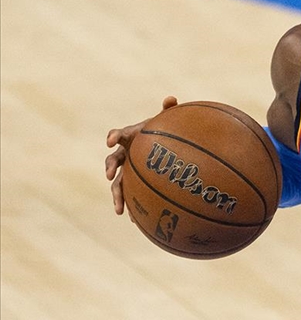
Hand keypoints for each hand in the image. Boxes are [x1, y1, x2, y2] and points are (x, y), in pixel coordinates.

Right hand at [105, 96, 177, 214]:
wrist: (169, 150)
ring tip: (120, 210)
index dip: (113, 136)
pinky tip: (136, 221)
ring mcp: (129, 171)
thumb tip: (171, 98)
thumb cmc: (168, 133)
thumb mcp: (169, 123)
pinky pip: (131, 196)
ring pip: (118, 184)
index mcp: (132, 138)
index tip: (110, 140)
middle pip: (113, 160)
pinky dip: (133, 207)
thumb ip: (169, 111)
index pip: (119, 135)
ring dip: (117, 195)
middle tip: (111, 175)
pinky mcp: (135, 184)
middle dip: (110, 167)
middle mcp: (127, 154)